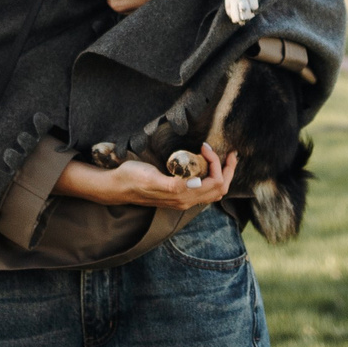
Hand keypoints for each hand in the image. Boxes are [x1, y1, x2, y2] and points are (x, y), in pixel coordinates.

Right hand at [55, 145, 236, 210]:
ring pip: (215, 191)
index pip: (214, 181)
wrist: (117, 186)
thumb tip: (196, 182)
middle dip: (228, 170)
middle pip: (220, 188)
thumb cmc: (133, 178)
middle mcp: (186, 201)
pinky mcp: (179, 196)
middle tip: (229, 152)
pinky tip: (207, 166)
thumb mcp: (150, 178)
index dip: (215, 162)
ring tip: (223, 158)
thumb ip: (173, 184)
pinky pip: (205, 190)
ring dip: (223, 174)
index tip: (204, 145)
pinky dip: (213, 178)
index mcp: (183, 196)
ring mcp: (183, 200)